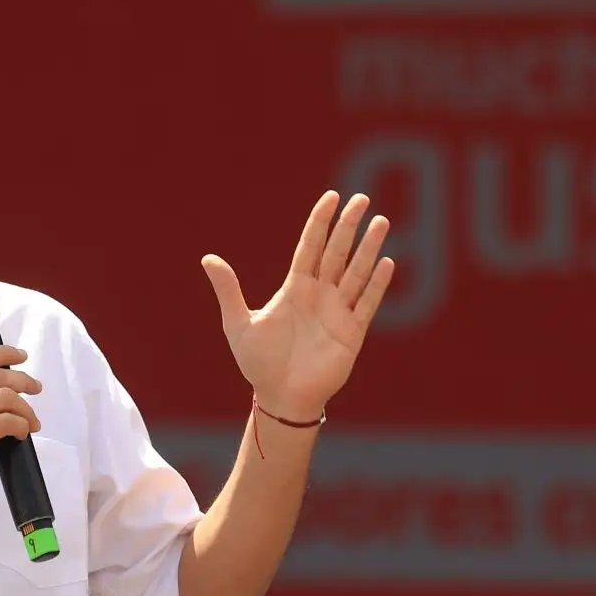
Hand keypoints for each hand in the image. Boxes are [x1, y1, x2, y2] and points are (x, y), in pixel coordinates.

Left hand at [201, 191, 394, 419]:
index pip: (310, 246)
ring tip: (381, 222)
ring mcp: (337, 312)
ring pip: (356, 273)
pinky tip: (387, 263)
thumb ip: (228, 290)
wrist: (279, 398)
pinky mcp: (351, 334)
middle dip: (349, 226)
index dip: (320, 222)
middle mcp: (319, 295)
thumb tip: (207, 258)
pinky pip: (366, 304)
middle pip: (337, 252)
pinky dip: (377, 285)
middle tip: (362, 199)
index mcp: (295, 288)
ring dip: (369, 248)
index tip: (331, 197)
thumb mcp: (238, 323)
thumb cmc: (258, 363)